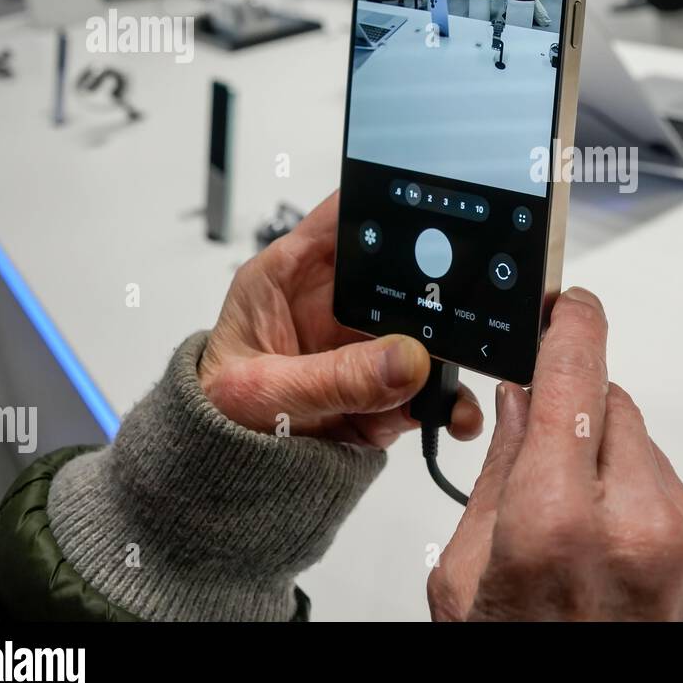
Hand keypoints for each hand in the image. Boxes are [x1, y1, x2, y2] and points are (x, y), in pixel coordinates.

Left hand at [199, 192, 482, 446]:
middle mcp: (338, 301)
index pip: (347, 216)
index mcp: (293, 272)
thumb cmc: (217, 413)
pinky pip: (433, 386)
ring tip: (460, 381)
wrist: (224, 475)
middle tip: (465, 313)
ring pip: (427, 330)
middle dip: (438, 288)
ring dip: (453, 353)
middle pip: (404, 270)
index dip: (390, 206)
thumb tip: (406, 359)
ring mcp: (368, 343)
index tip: (433, 220)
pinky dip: (452, 401)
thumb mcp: (263, 392)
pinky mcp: (389, 386)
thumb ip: (332, 377)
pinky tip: (458, 415)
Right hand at [427, 288, 682, 620]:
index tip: (573, 306)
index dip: (573, 328)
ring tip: (589, 549)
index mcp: (556, 524)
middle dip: (578, 426)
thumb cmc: (520, 659)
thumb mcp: (466, 577)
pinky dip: (651, 517)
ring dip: (616, 476)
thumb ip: (497, 474)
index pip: (573, 379)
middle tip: (549, 488)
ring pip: (649, 454)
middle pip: (614, 409)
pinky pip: (681, 501)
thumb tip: (521, 401)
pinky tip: (623, 568)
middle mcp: (639, 529)